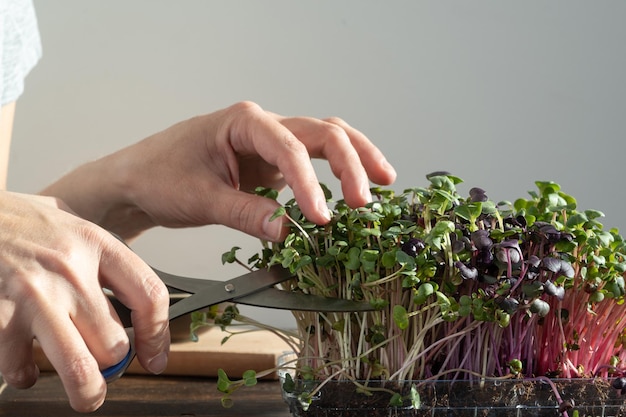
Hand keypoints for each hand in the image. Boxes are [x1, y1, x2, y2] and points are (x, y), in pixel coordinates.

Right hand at [0, 191, 169, 411]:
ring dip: (86, 390)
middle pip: (115, 342)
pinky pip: (22, 369)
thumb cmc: (17, 221)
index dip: (158, 335)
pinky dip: (26, 377)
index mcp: (95, 243)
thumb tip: (131, 296)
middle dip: (114, 364)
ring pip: (80, 368)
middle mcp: (70, 270)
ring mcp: (34, 296)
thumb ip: (101, 255)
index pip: (149, 295)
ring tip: (87, 394)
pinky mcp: (1, 317)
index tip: (155, 356)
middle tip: (107, 368)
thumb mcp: (71, 223)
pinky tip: (26, 367)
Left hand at [42, 101, 396, 240]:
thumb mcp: (199, 198)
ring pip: (325, 138)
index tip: (321, 218)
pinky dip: (337, 172)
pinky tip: (353, 187)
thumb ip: (244, 212)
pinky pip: (312, 161)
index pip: (290, 148)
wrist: (138, 180)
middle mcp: (261, 126)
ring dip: (355, 158)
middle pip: (322, 132)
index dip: (310, 184)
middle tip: (366, 199)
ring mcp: (268, 143)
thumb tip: (288, 231)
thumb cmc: (159, 177)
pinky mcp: (270, 163)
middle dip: (350, 162)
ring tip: (383, 180)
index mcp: (243, 122)